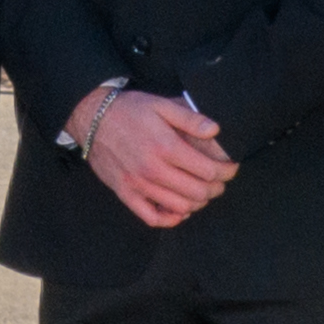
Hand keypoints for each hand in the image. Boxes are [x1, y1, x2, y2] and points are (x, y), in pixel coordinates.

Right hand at [69, 86, 236, 230]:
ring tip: (203, 192)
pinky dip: (170, 219)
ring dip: (198, 202)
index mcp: (166, 147)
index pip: (208, 170)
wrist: (92, 119)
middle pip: (198, 192)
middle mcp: (153, 170)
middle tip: (220, 181)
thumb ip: (190, 118)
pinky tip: (179, 210)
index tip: (231, 167)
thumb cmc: (129, 110)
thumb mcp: (161, 105)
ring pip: (180, 207)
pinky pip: (151, 218)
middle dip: (216, 188)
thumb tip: (215, 130)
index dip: (226, 171)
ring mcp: (138, 185)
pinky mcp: (125, 194)